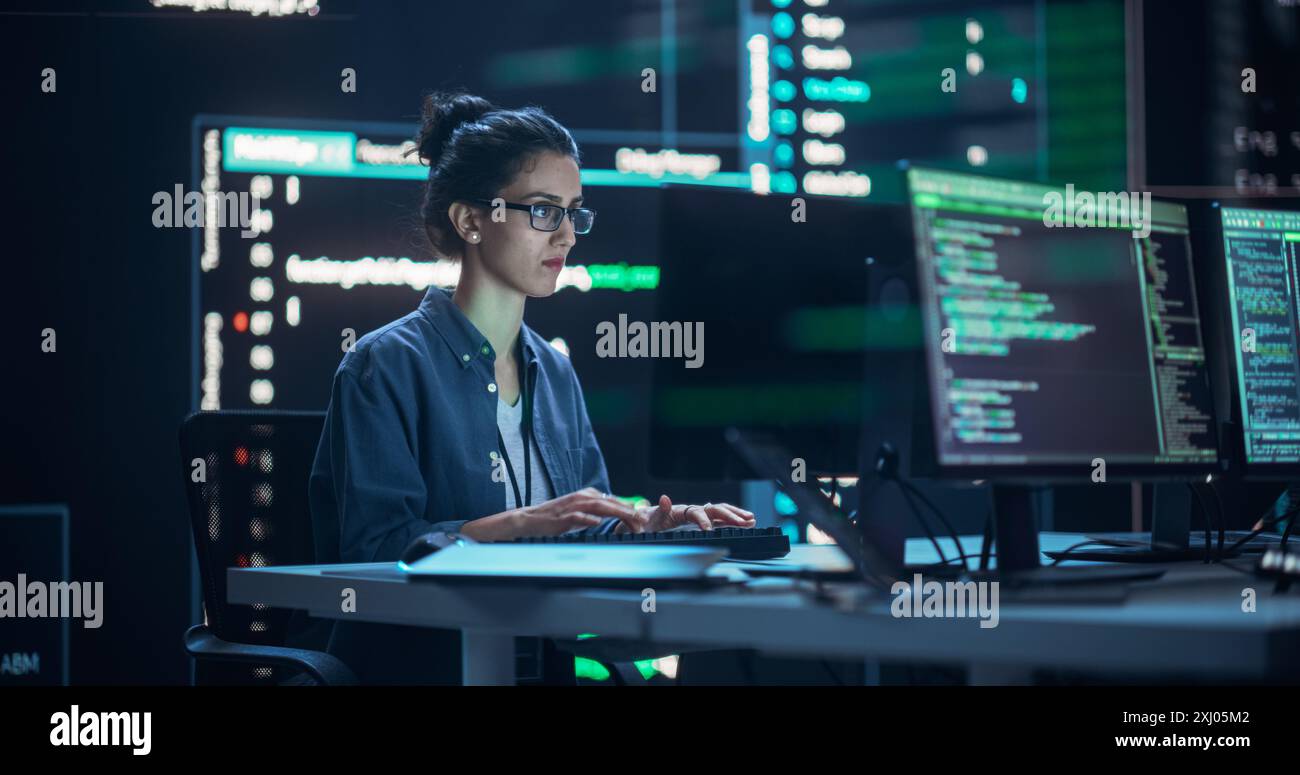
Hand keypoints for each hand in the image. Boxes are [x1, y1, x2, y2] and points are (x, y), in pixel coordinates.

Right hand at [460, 487, 646, 540]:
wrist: (530, 520)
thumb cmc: (556, 518)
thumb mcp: (580, 512)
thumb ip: (597, 511)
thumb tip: (616, 515)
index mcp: (587, 495)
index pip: (613, 500)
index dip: (629, 509)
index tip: (642, 518)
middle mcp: (581, 497)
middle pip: (609, 502)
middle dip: (628, 511)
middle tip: (642, 520)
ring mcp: (571, 506)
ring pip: (598, 506)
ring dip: (615, 513)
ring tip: (629, 519)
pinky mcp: (561, 517)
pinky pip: (577, 517)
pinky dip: (588, 519)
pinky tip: (597, 523)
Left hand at [616, 494, 755, 533]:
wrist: (643, 522)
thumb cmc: (645, 523)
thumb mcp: (647, 520)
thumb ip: (657, 511)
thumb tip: (664, 497)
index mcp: (678, 511)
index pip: (695, 513)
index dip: (703, 521)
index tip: (710, 531)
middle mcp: (690, 510)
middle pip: (713, 509)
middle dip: (729, 516)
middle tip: (743, 522)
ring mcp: (696, 514)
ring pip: (719, 512)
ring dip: (735, 515)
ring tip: (751, 520)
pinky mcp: (700, 520)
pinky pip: (718, 518)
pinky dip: (732, 519)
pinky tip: (746, 522)